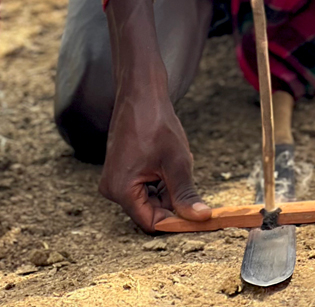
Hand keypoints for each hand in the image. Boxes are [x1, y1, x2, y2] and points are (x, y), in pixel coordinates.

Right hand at [99, 73, 209, 230]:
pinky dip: (160, 178)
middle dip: (172, 199)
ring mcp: (115, 179)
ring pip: (150, 198)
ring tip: (174, 162)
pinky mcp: (121, 169)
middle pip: (150, 210)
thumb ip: (186, 194)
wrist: (141, 92)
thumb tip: (201, 218)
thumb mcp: (176, 162)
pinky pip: (144, 185)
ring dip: (168, 186)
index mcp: (121, 190)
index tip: (198, 215)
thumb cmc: (156, 123)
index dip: (176, 221)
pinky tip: (167, 158)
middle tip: (187, 178)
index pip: (151, 222)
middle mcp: (112, 189)